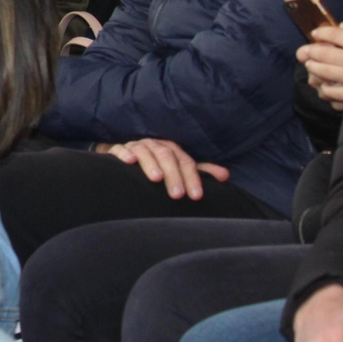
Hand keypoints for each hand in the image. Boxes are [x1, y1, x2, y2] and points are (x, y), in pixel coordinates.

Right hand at [98, 137, 227, 200]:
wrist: (126, 156)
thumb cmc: (156, 165)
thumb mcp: (179, 167)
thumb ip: (199, 172)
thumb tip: (226, 175)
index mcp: (171, 149)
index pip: (185, 162)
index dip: (192, 178)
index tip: (196, 196)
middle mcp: (154, 145)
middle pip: (166, 156)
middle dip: (173, 175)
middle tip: (178, 195)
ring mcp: (135, 146)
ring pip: (145, 151)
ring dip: (151, 164)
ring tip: (156, 179)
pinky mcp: (117, 149)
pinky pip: (119, 149)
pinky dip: (124, 153)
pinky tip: (129, 162)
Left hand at [299, 22, 342, 109]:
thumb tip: (341, 26)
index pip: (335, 35)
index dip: (322, 33)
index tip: (315, 33)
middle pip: (325, 54)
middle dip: (312, 52)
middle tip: (305, 53)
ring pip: (324, 74)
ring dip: (315, 71)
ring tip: (311, 68)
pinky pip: (333, 94)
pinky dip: (327, 91)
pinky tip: (326, 89)